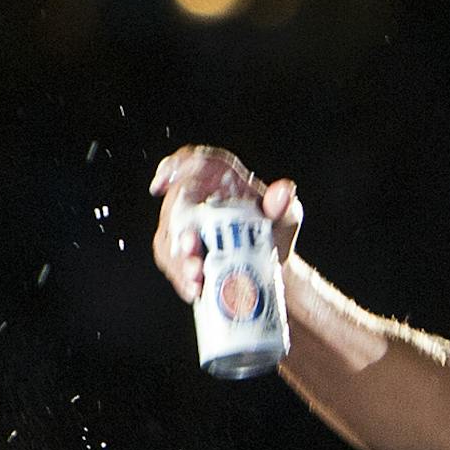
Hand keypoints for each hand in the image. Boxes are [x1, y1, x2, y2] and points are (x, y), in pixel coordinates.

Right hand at [148, 146, 302, 302]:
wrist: (271, 268)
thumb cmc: (276, 233)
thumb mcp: (286, 217)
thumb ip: (284, 204)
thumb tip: (282, 192)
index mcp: (219, 178)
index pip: (193, 161)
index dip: (175, 166)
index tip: (163, 183)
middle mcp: (197, 198)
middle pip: (176, 206)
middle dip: (178, 228)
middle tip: (191, 247)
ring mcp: (184, 225)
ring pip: (168, 237)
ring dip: (178, 259)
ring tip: (196, 276)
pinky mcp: (179, 252)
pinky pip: (170, 262)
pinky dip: (180, 276)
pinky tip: (194, 288)